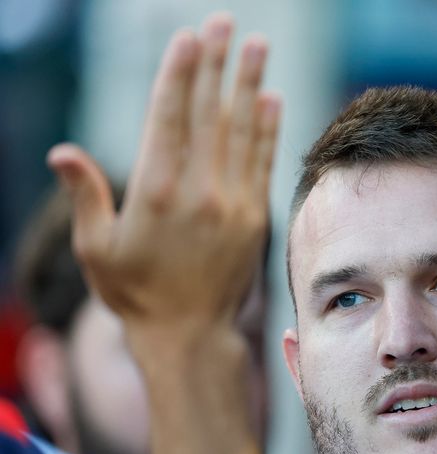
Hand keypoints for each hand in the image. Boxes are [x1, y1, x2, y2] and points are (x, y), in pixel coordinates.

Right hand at [47, 14, 278, 340]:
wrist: (190, 334)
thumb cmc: (133, 292)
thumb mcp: (96, 248)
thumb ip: (85, 195)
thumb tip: (62, 151)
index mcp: (155, 192)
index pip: (169, 118)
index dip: (180, 74)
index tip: (188, 39)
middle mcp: (198, 192)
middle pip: (208, 114)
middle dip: (216, 65)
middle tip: (224, 22)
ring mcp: (231, 204)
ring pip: (241, 132)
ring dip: (249, 85)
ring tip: (256, 45)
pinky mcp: (254, 218)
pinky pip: (262, 163)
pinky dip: (267, 129)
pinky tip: (270, 99)